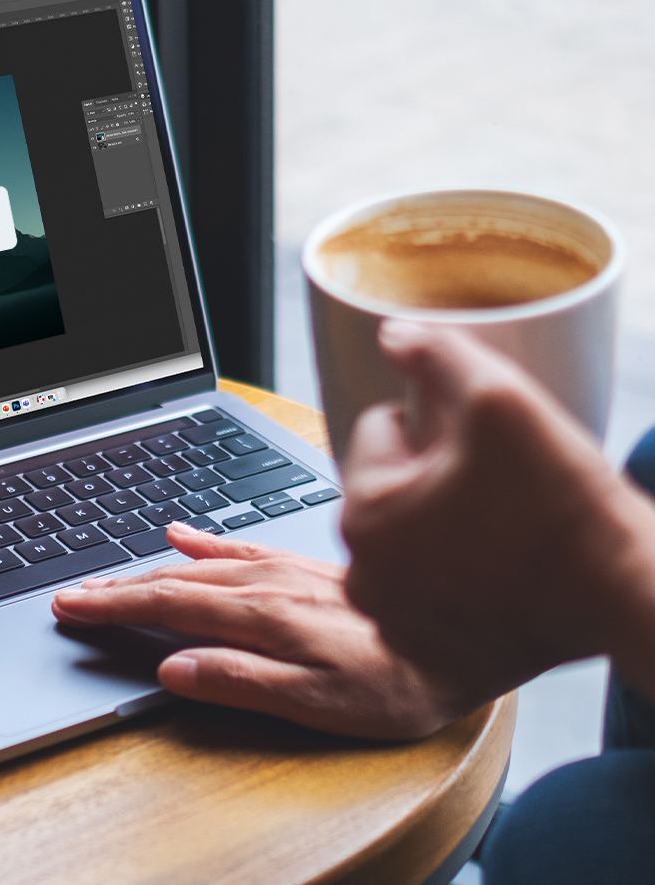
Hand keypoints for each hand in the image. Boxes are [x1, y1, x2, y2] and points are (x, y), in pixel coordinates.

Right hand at [51, 523, 457, 738]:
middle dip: (116, 588)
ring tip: (109, 575)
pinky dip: (203, 542)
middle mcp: (270, 586)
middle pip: (173, 581)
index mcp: (263, 618)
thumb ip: (244, 681)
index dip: (114, 608)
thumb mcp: (321, 703)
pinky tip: (182, 534)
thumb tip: (176, 668)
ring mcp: (290, 572)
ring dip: (148, 569)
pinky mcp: (310, 568)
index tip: (71, 608)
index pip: (168, 607)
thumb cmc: (404, 682)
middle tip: (71, 595)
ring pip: (200, 565)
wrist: (475, 634)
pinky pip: (241, 548)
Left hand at [341, 320, 654, 709]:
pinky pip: (433, 590)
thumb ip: (437, 353)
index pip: (380, 429)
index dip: (439, 425)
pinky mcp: (432, 656)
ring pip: (410, 537)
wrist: (630, 595)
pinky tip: (505, 573)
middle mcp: (362, 578)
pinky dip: (459, 578)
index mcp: (361, 516)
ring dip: (444, 527)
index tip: (487, 450)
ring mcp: (395, 623)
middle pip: (390, 487)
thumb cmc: (565, 506)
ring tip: (507, 530)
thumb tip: (391, 333)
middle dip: (436, 477)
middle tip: (502, 490)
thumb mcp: (501, 401)